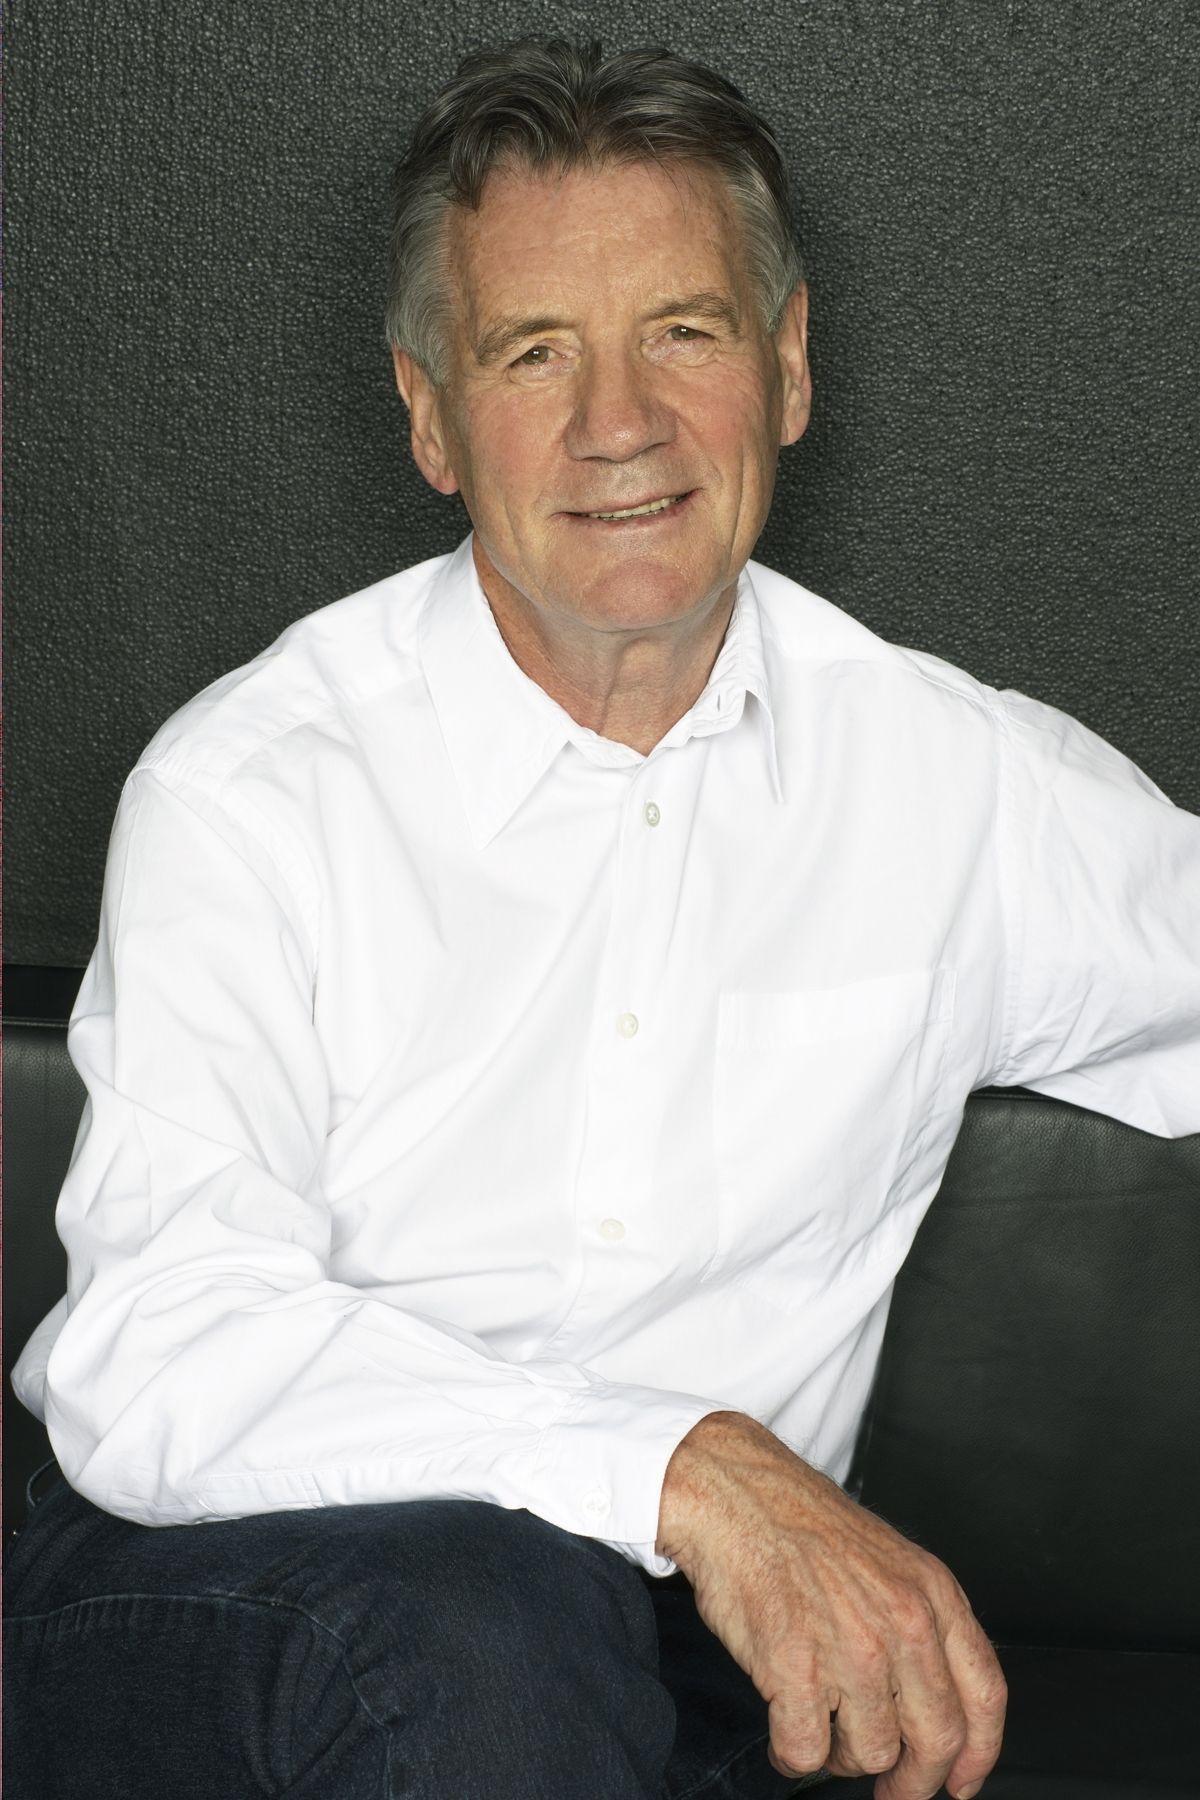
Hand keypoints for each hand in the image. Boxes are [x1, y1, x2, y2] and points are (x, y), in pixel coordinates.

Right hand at [657, 1412, 1005, 1799]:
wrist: (736, 1492)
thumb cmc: (802, 1524)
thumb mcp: (890, 1560)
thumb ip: (922, 1622)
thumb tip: (933, 1700)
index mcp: (933, 1593)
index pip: (984, 1695)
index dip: (978, 1754)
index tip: (961, 1782)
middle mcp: (903, 1622)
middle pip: (937, 1739)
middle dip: (913, 1781)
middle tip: (893, 1791)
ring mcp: (852, 1647)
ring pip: (871, 1754)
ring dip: (842, 1758)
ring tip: (821, 1728)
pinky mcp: (796, 1667)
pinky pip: (806, 1751)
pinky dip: (792, 1754)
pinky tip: (784, 1729)